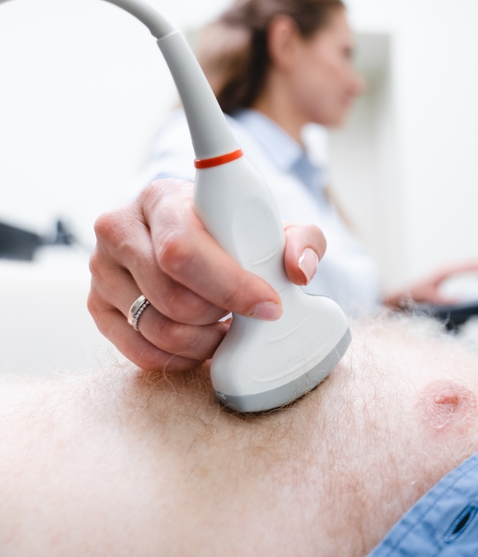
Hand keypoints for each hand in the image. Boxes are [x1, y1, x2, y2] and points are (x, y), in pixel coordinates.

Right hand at [87, 179, 326, 370]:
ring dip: (205, 340)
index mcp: (163, 199)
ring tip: (226, 326)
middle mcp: (120, 228)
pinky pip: (140, 351)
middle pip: (173, 297)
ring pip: (157, 328)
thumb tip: (298, 270)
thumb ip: (302, 240)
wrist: (194, 240)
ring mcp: (101, 269)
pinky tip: (203, 341)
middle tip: (246, 313)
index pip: (184, 251)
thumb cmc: (233, 232)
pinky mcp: (96, 305)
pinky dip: (181, 357)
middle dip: (221, 315)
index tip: (269, 304)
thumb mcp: (275, 226)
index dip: (230, 286)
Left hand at [384, 260, 477, 308]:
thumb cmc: (411, 297)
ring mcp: (449, 271)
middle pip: (476, 263)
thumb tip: (463, 300)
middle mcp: (449, 268)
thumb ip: (445, 300)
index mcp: (446, 270)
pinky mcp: (449, 276)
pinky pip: (469, 272)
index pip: (472, 265)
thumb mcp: (429, 300)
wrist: (397, 297)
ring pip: (473, 266)